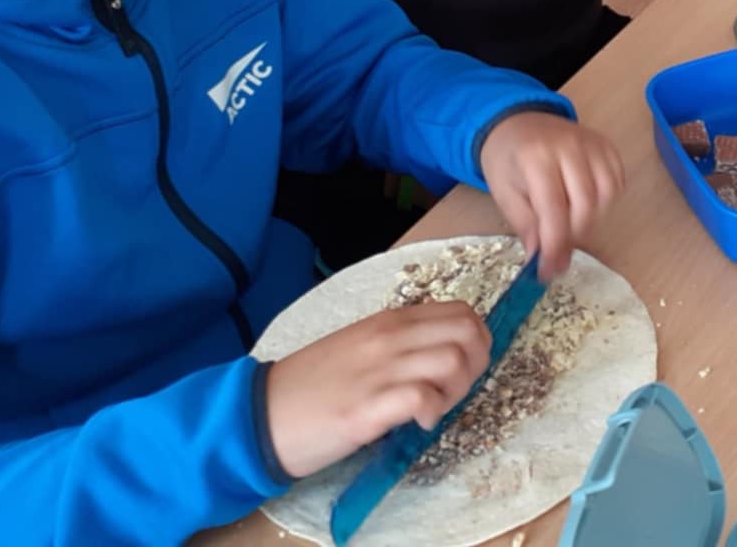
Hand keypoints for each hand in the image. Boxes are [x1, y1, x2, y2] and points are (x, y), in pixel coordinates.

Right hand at [264, 302, 489, 478]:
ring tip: (435, 408)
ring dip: (458, 388)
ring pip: (453, 359)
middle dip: (476, 362)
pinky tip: (418, 424)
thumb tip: (445, 352)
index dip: (476, 339)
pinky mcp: (366, 408)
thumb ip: (400, 342)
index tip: (464, 365)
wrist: (259, 415)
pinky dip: (433, 412)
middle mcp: (389, 338)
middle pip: (467, 332)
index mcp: (389, 321)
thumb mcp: (360, 347)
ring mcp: (378, 371)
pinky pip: (423, 398)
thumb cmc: (311, 386)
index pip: (460, 312)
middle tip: (454, 389)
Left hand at [478, 111, 624, 279]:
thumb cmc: (508, 160)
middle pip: (585, 203)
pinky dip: (606, 202)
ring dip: (592, 219)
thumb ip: (527, 226)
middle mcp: (569, 146)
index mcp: (536, 157)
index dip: (555, 245)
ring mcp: (592, 143)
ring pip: (607, 194)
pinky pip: (617, 182)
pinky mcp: (607, 145)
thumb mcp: (504, 194)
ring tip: (571, 225)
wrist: (518, 123)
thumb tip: (547, 260)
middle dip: (574, 235)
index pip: (554, 209)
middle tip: (559, 251)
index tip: (550, 270)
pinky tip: (586, 206)